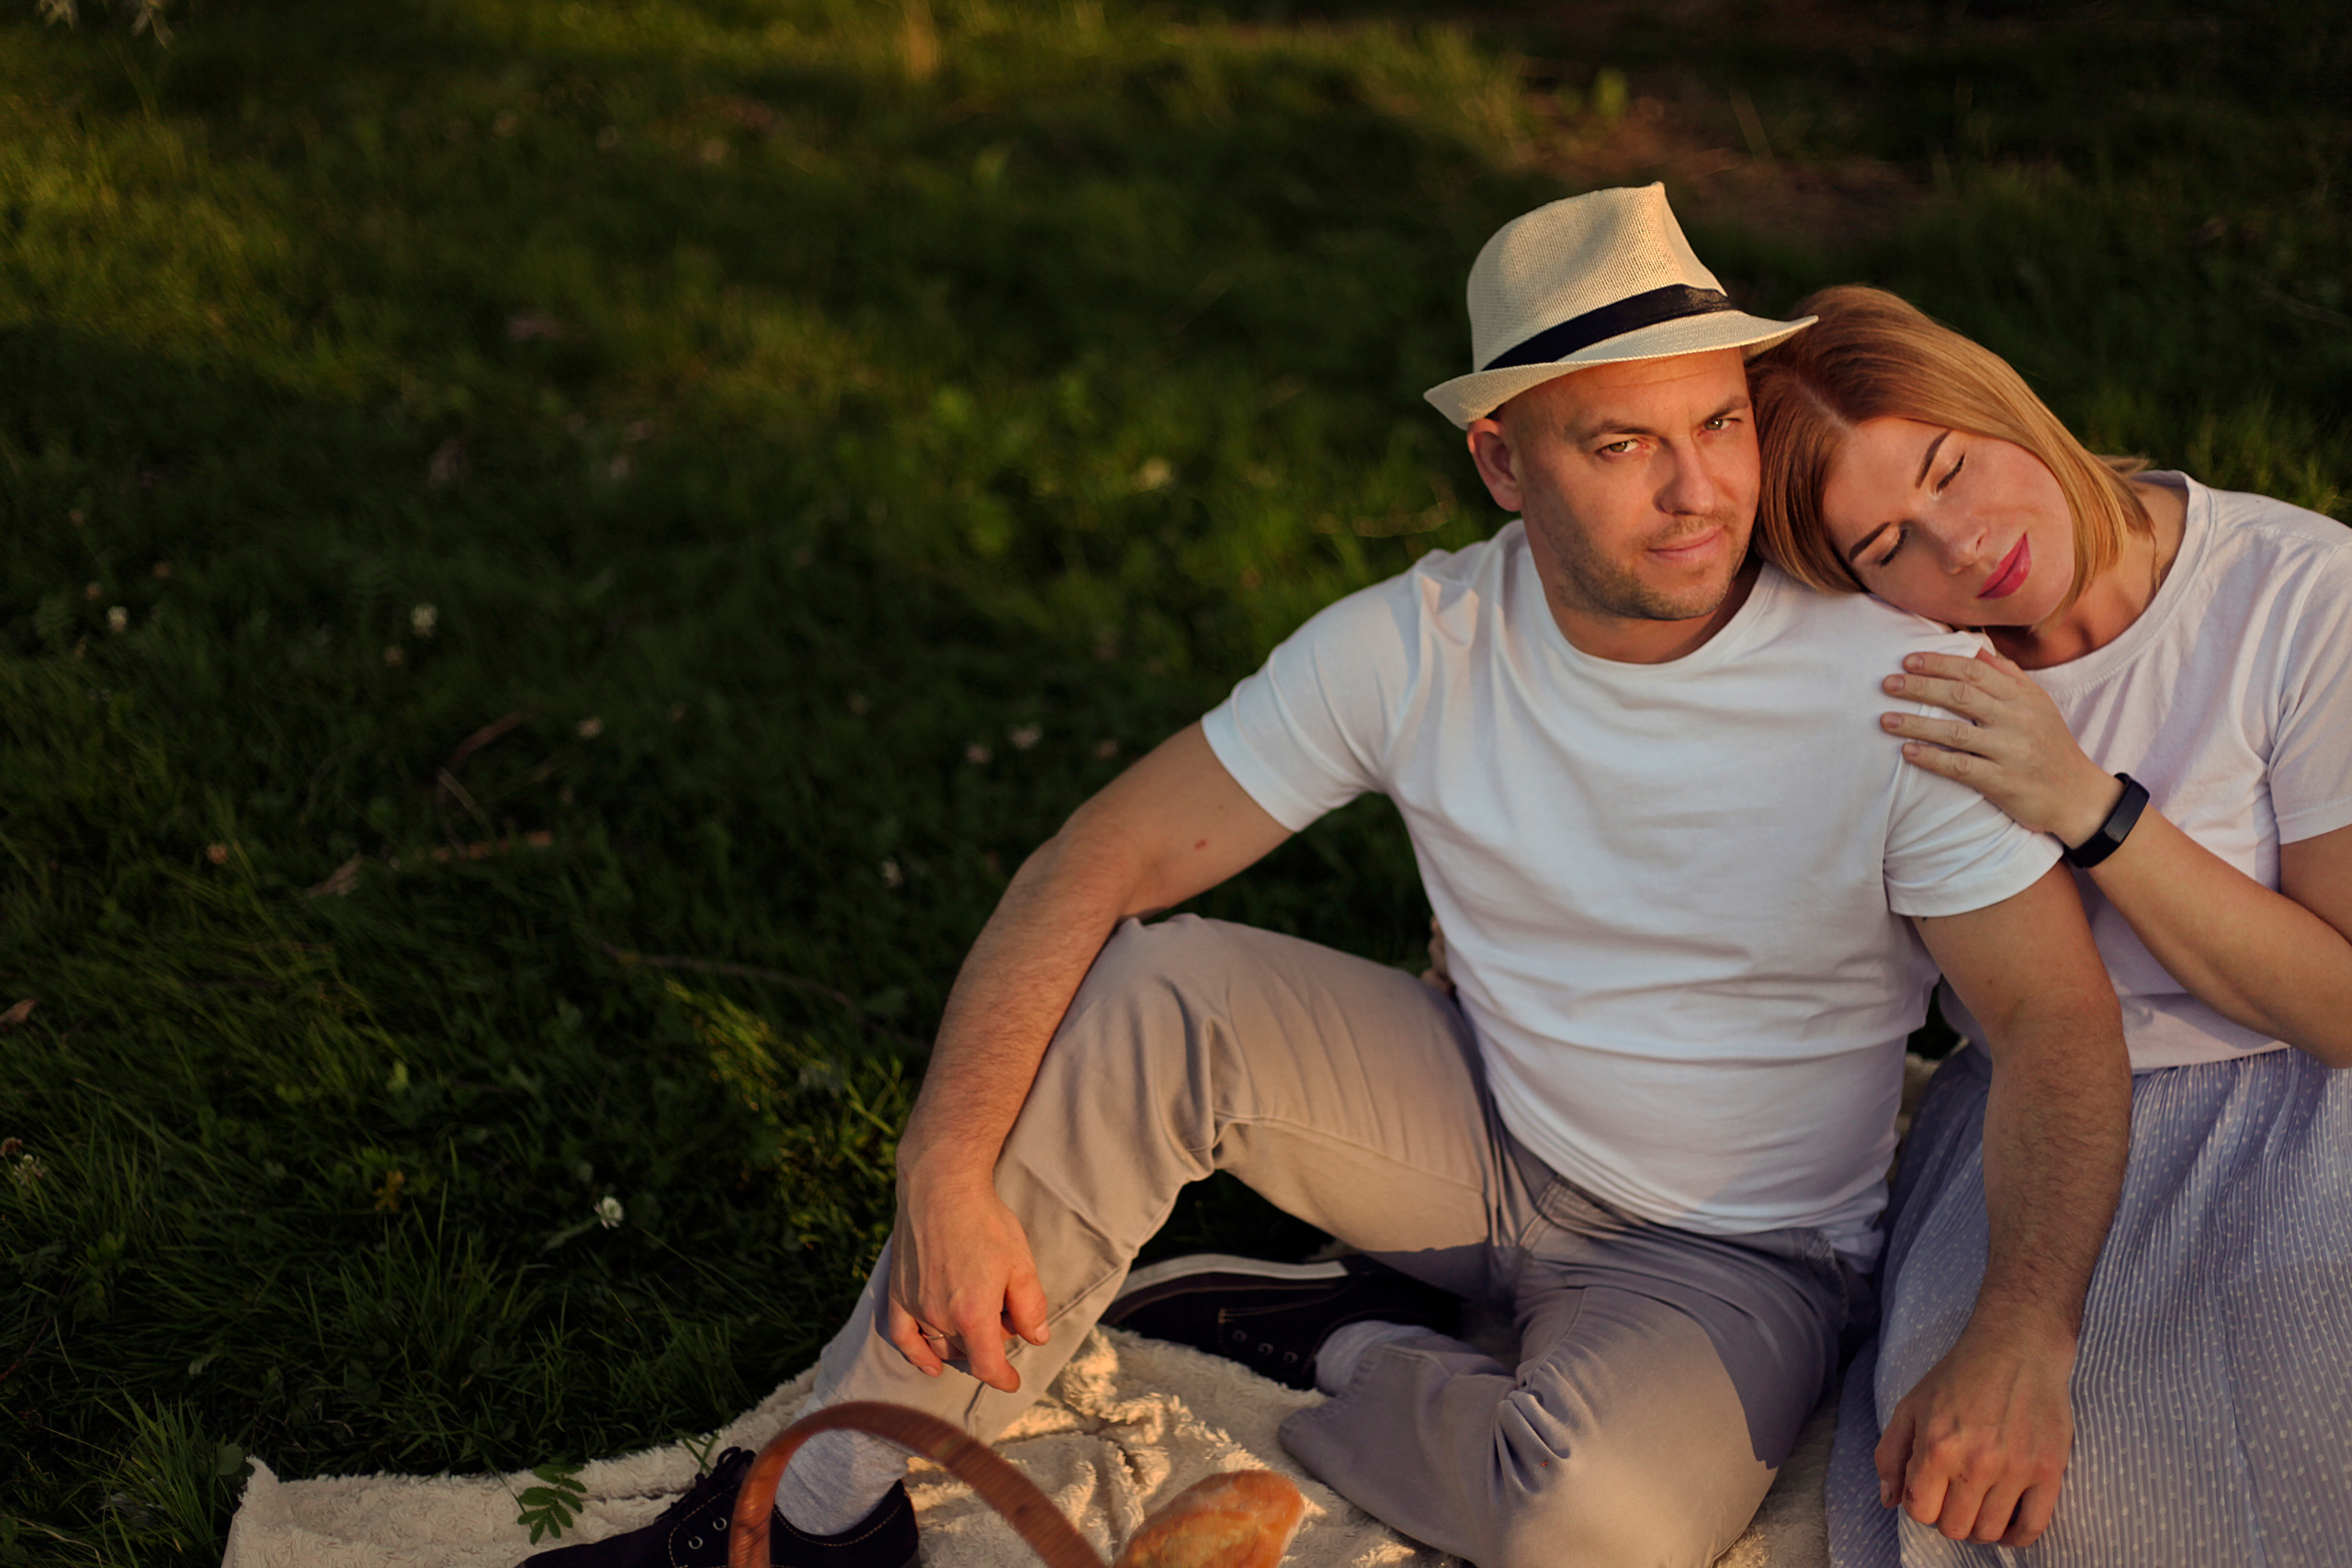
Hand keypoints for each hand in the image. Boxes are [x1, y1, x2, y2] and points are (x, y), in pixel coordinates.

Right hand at [885, 1173, 1050, 1391]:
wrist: (942, 1188)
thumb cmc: (986, 1223)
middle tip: (1005, 1313)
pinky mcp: (898, 1293)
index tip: (1013, 1381)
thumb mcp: (1021, 1265)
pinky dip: (916, 1354)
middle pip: (967, 1351)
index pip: (987, 1365)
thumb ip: (1031, 1308)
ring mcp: (915, 1306)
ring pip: (940, 1344)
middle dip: (989, 1344)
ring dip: (961, 1344)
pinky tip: (930, 1362)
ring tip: (978, 1322)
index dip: (1003, 1378)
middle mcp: (939, 1317)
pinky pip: (902, 1336)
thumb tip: (1037, 1339)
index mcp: (973, 1314)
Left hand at [1876, 1318, 2075, 1546]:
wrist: (2017, 1347)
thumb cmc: (1959, 1376)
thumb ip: (1891, 1454)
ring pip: (1990, 1532)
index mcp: (1937, 1446)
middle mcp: (1976, 1463)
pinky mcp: (2049, 1470)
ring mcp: (2016, 1469)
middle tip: (1954, 1498)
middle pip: (1954, 1528)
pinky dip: (2017, 1536)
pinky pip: (2033, 1527)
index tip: (1928, 1492)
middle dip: (1947, 1518)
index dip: (1919, 1505)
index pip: (1920, 1511)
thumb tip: (1889, 1501)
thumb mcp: (1910, 1406)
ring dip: (1979, 1527)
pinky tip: (2007, 1521)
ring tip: (1978, 1506)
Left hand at [1880, 650, 2122, 846]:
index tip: (1907, 660)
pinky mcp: (2003, 781)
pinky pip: (1960, 767)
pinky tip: (1907, 752)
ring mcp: (2010, 751)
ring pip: (1955, 732)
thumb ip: (2007, 674)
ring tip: (1885, 719)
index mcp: (2023, 696)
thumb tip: (1976, 646)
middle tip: (1887, 683)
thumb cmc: (2050, 744)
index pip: (1975, 671)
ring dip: (1916, 724)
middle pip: (1961, 696)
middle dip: (1919, 687)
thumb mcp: (2038, 703)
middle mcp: (2017, 719)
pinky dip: (1932, 758)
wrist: (2078, 795)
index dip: (1939, 663)